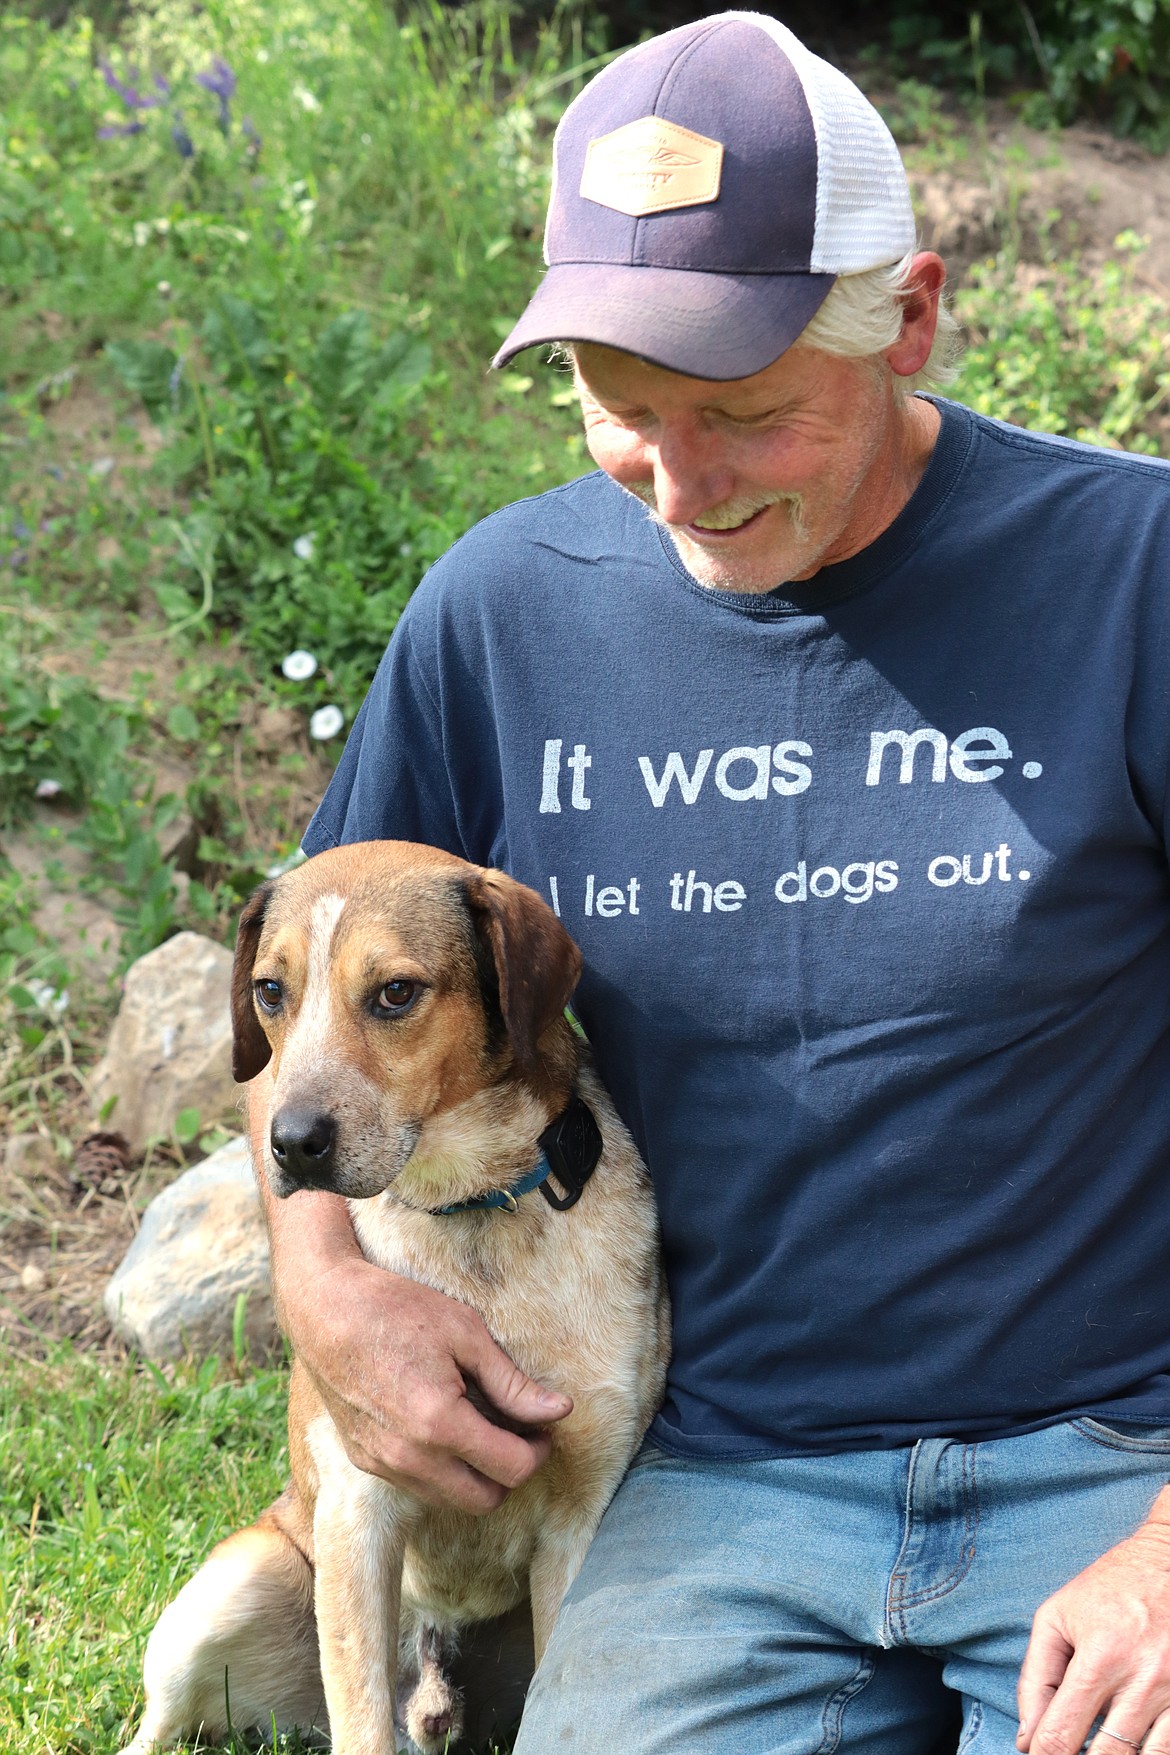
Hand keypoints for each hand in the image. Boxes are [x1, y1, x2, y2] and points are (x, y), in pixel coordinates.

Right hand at [285, 1243, 572, 1512]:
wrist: (325, 1309)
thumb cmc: (398, 1310)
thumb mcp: (466, 1334)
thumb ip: (513, 1383)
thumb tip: (559, 1411)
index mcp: (441, 1425)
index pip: (512, 1469)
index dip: (538, 1450)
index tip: (543, 1425)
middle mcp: (410, 1458)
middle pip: (485, 1500)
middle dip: (511, 1471)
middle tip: (518, 1431)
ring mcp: (383, 1464)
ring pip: (451, 1499)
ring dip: (476, 1475)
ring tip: (481, 1425)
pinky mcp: (365, 1460)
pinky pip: (418, 1484)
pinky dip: (442, 1469)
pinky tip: (444, 1426)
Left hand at [1018, 1488, 1169, 1754]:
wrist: (1168, 1559)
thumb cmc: (1106, 1588)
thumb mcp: (1057, 1618)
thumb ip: (1036, 1678)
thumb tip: (1027, 1739)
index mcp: (1100, 1656)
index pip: (1063, 1733)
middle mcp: (1143, 1678)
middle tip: (1068, 1751)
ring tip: (1098, 1744)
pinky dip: (1150, 1750)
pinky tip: (1131, 1740)